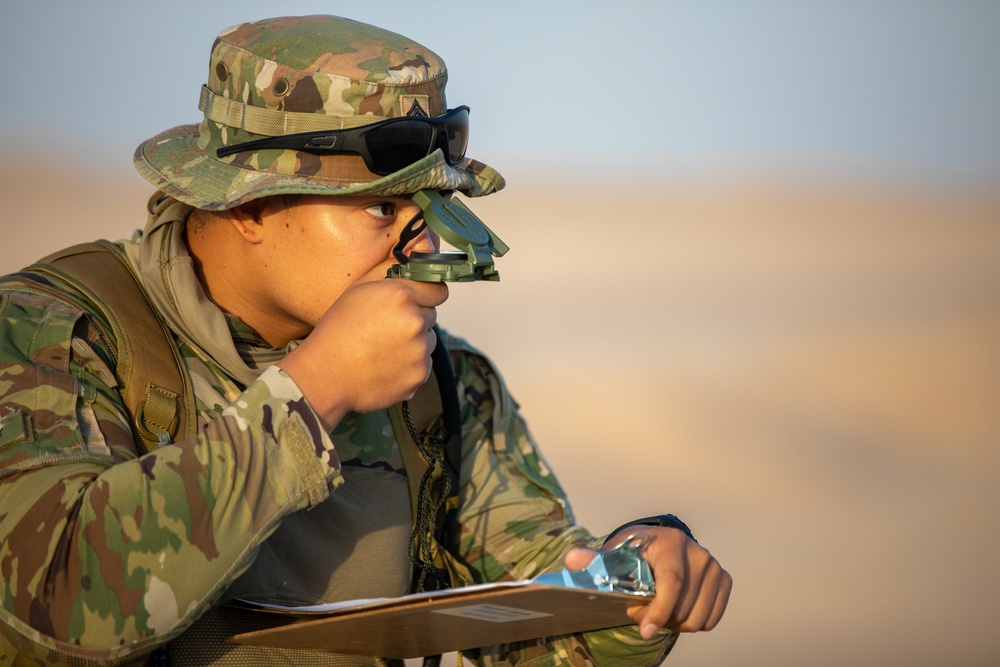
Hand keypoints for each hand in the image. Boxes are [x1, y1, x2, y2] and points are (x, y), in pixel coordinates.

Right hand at [278, 279, 447, 427]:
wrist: (325, 374)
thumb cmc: (337, 329)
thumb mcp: (358, 289)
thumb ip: (390, 271)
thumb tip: (416, 258)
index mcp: (401, 296)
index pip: (437, 290)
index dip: (424, 295)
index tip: (414, 302)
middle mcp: (415, 322)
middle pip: (430, 316)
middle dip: (414, 319)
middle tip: (385, 328)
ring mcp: (420, 351)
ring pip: (427, 341)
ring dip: (413, 343)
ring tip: (382, 348)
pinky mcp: (419, 375)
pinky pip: (422, 364)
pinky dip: (409, 365)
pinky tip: (384, 365)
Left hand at [564, 527, 730, 637]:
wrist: (659, 543)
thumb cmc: (634, 551)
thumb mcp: (613, 554)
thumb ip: (594, 560)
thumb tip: (573, 560)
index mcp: (670, 543)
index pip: (671, 582)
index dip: (659, 610)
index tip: (645, 630)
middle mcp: (698, 553)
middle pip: (683, 607)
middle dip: (658, 618)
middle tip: (640, 613)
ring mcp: (713, 567)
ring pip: (697, 618)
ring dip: (674, 623)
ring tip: (657, 610)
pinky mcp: (723, 580)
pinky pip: (710, 620)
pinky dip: (691, 623)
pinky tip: (674, 610)